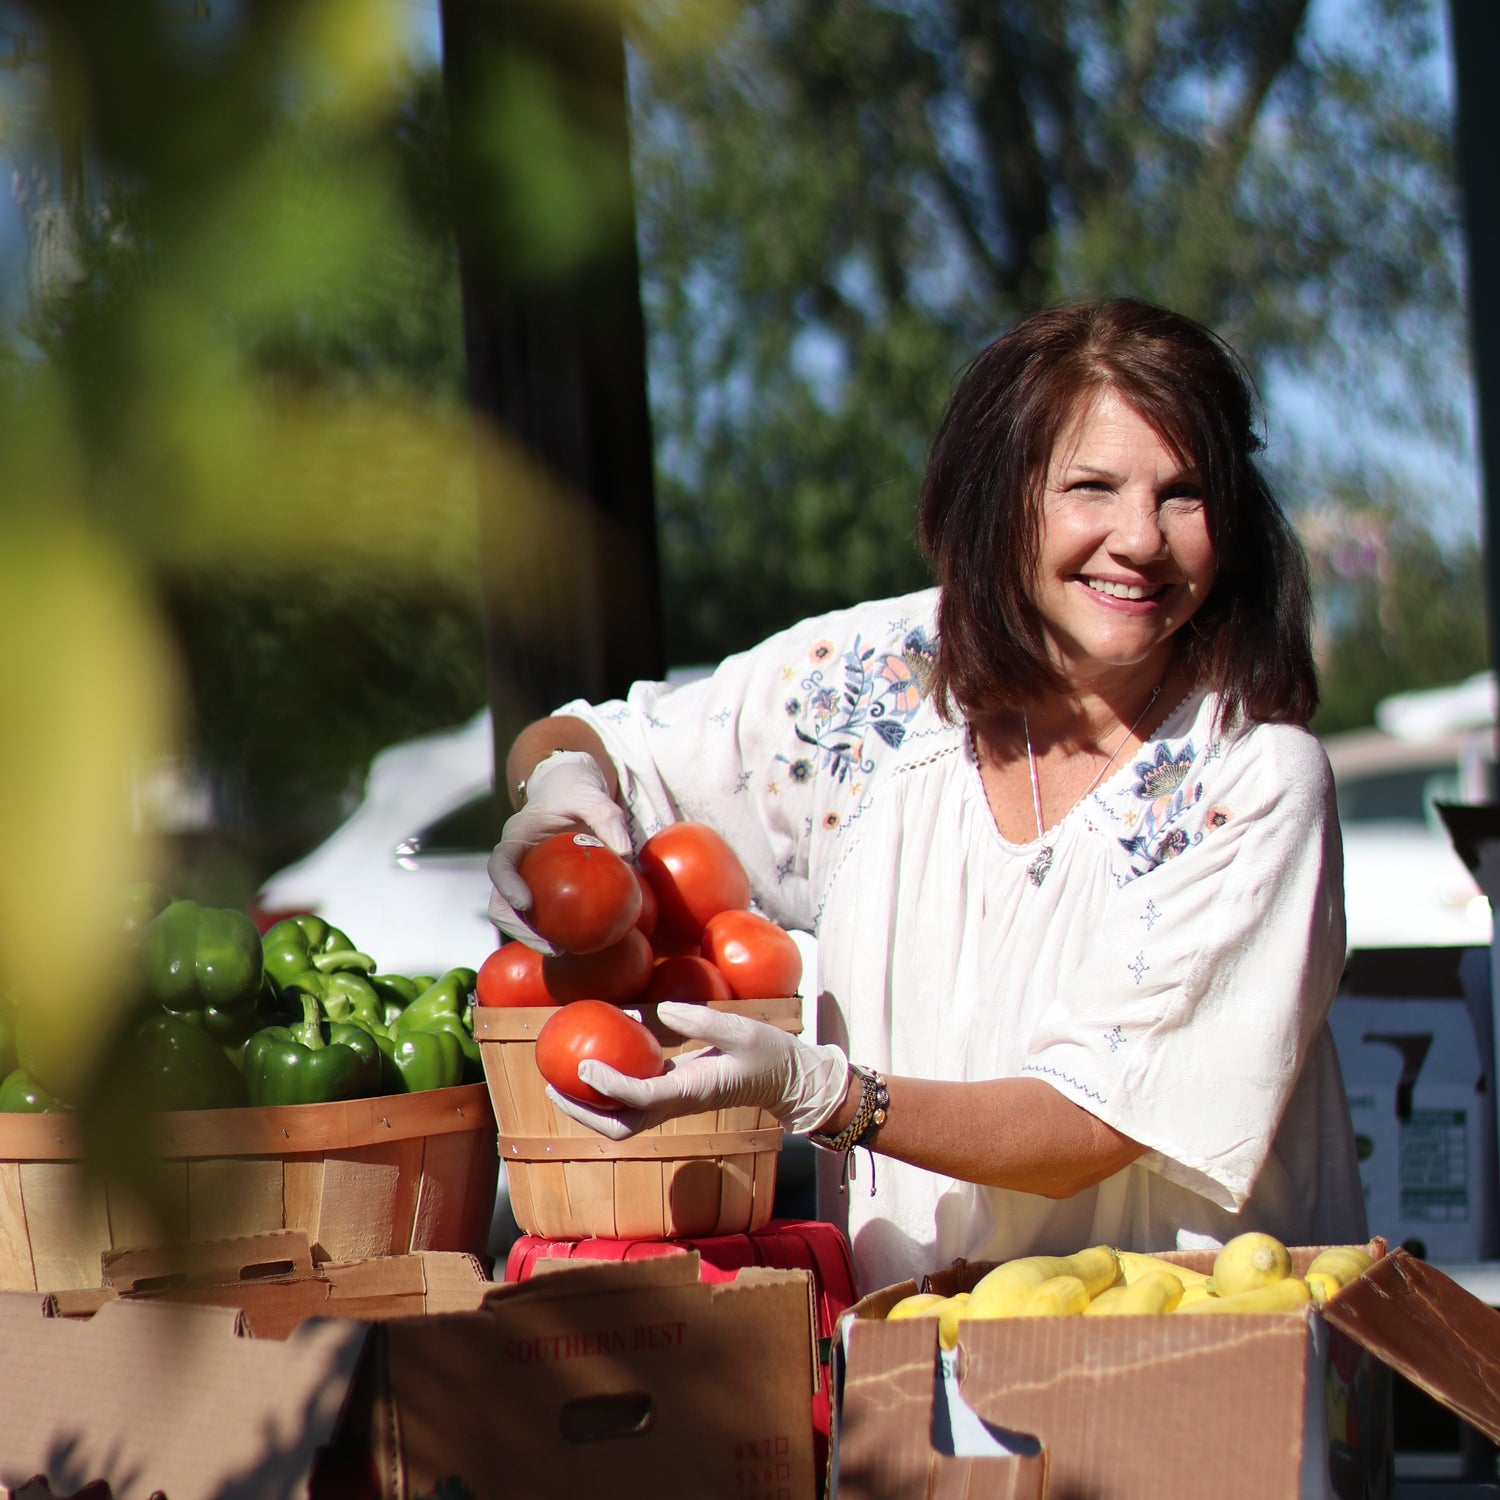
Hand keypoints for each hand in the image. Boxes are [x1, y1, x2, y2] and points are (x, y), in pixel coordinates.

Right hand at [486, 750, 632, 953]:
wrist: (569, 788)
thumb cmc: (577, 789)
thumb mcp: (592, 794)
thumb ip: (607, 817)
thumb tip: (626, 853)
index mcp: (516, 836)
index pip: (500, 863)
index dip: (507, 886)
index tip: (526, 904)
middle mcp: (514, 861)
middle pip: (501, 902)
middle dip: (520, 929)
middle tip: (553, 946)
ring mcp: (524, 877)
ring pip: (517, 915)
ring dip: (534, 937)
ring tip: (565, 952)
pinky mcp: (540, 888)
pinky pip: (543, 912)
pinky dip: (555, 928)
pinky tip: (581, 942)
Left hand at [544, 1001, 848, 1140]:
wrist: (789, 1081)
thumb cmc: (770, 1054)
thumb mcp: (745, 1030)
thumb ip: (704, 1021)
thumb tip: (660, 1010)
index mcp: (695, 1092)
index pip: (643, 1098)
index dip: (611, 1087)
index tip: (585, 1066)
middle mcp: (679, 1103)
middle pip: (621, 1126)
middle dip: (584, 1113)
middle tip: (553, 1086)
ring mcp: (676, 1101)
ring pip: (623, 1119)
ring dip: (590, 1107)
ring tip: (560, 1081)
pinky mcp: (676, 1091)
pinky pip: (634, 1098)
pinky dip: (609, 1088)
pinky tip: (594, 1063)